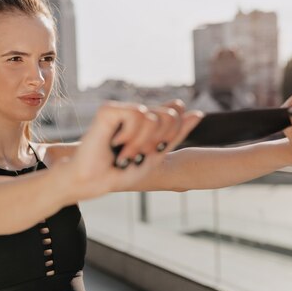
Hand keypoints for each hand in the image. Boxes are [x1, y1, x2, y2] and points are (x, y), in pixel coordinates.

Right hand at [66, 99, 202, 200]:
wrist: (93, 181)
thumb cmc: (120, 172)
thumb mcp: (155, 155)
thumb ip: (175, 134)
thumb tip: (198, 113)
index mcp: (145, 121)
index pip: (174, 114)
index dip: (170, 136)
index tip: (151, 152)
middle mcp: (134, 111)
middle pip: (169, 115)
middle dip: (157, 141)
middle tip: (136, 155)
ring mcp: (121, 109)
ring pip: (153, 116)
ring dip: (141, 142)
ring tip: (124, 152)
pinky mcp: (109, 109)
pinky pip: (138, 114)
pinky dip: (130, 135)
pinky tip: (115, 141)